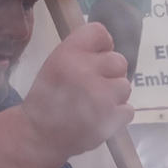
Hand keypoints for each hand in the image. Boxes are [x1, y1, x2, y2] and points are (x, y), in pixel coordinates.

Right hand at [22, 23, 132, 159]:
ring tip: (95, 105)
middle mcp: (85, 70)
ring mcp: (101, 95)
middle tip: (95, 87)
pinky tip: (99, 119)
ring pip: (125, 86)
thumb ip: (81, 54)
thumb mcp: (56, 65)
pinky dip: (117, 116)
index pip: (99, 31)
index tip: (97, 58)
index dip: (103, 45)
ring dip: (114, 96)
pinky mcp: (111, 117)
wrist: (40, 135)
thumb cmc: (48, 99)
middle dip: (111, 74)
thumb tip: (110, 49)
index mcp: (68, 53)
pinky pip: (128, 109)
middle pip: (120, 60)